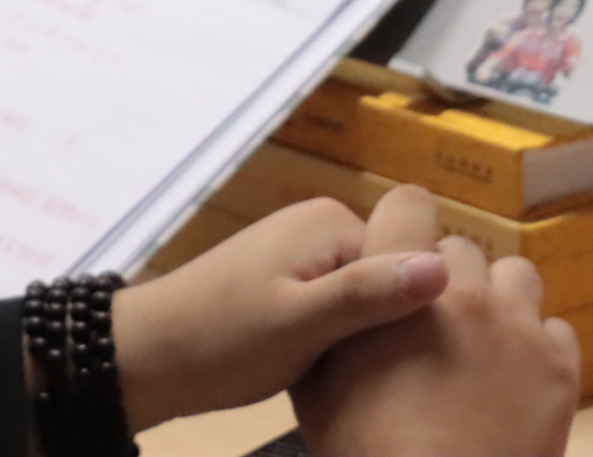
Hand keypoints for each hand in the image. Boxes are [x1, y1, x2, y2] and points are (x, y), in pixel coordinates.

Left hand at [110, 189, 449, 427]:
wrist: (150, 356)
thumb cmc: (223, 339)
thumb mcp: (302, 323)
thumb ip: (368, 294)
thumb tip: (442, 265)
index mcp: (331, 222)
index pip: (413, 263)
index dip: (414, 313)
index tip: (402, 357)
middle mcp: (319, 226)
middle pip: (391, 279)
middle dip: (388, 324)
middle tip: (369, 369)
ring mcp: (301, 253)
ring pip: (366, 299)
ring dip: (362, 335)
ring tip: (347, 371)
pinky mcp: (287, 283)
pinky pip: (337, 308)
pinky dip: (337, 338)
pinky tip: (326, 368)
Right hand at [292, 187, 577, 456]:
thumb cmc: (364, 445)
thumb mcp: (316, 380)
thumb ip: (332, 324)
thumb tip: (336, 297)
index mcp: (399, 280)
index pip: (410, 202)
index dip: (403, 226)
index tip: (399, 257)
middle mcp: (464, 289)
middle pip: (462, 249)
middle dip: (447, 278)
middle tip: (432, 325)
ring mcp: (517, 325)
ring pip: (516, 278)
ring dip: (498, 301)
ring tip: (480, 344)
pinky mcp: (558, 366)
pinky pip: (554, 331)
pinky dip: (534, 346)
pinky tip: (511, 379)